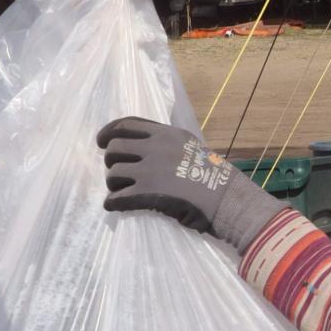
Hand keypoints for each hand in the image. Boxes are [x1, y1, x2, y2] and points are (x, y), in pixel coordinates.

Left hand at [97, 117, 289, 251]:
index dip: (108, 132)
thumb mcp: (192, 148)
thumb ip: (168, 145)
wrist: (228, 200)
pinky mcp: (146, 194)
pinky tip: (115, 206)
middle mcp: (155, 147)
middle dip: (112, 162)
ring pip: (112, 174)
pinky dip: (112, 203)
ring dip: (114, 184)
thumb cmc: (216, 178)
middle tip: (119, 173)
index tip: (102, 142)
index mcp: (167, 134)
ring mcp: (149, 170)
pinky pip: (116, 198)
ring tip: (122, 192)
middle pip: (114, 148)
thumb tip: (145, 151)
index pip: (126, 124)